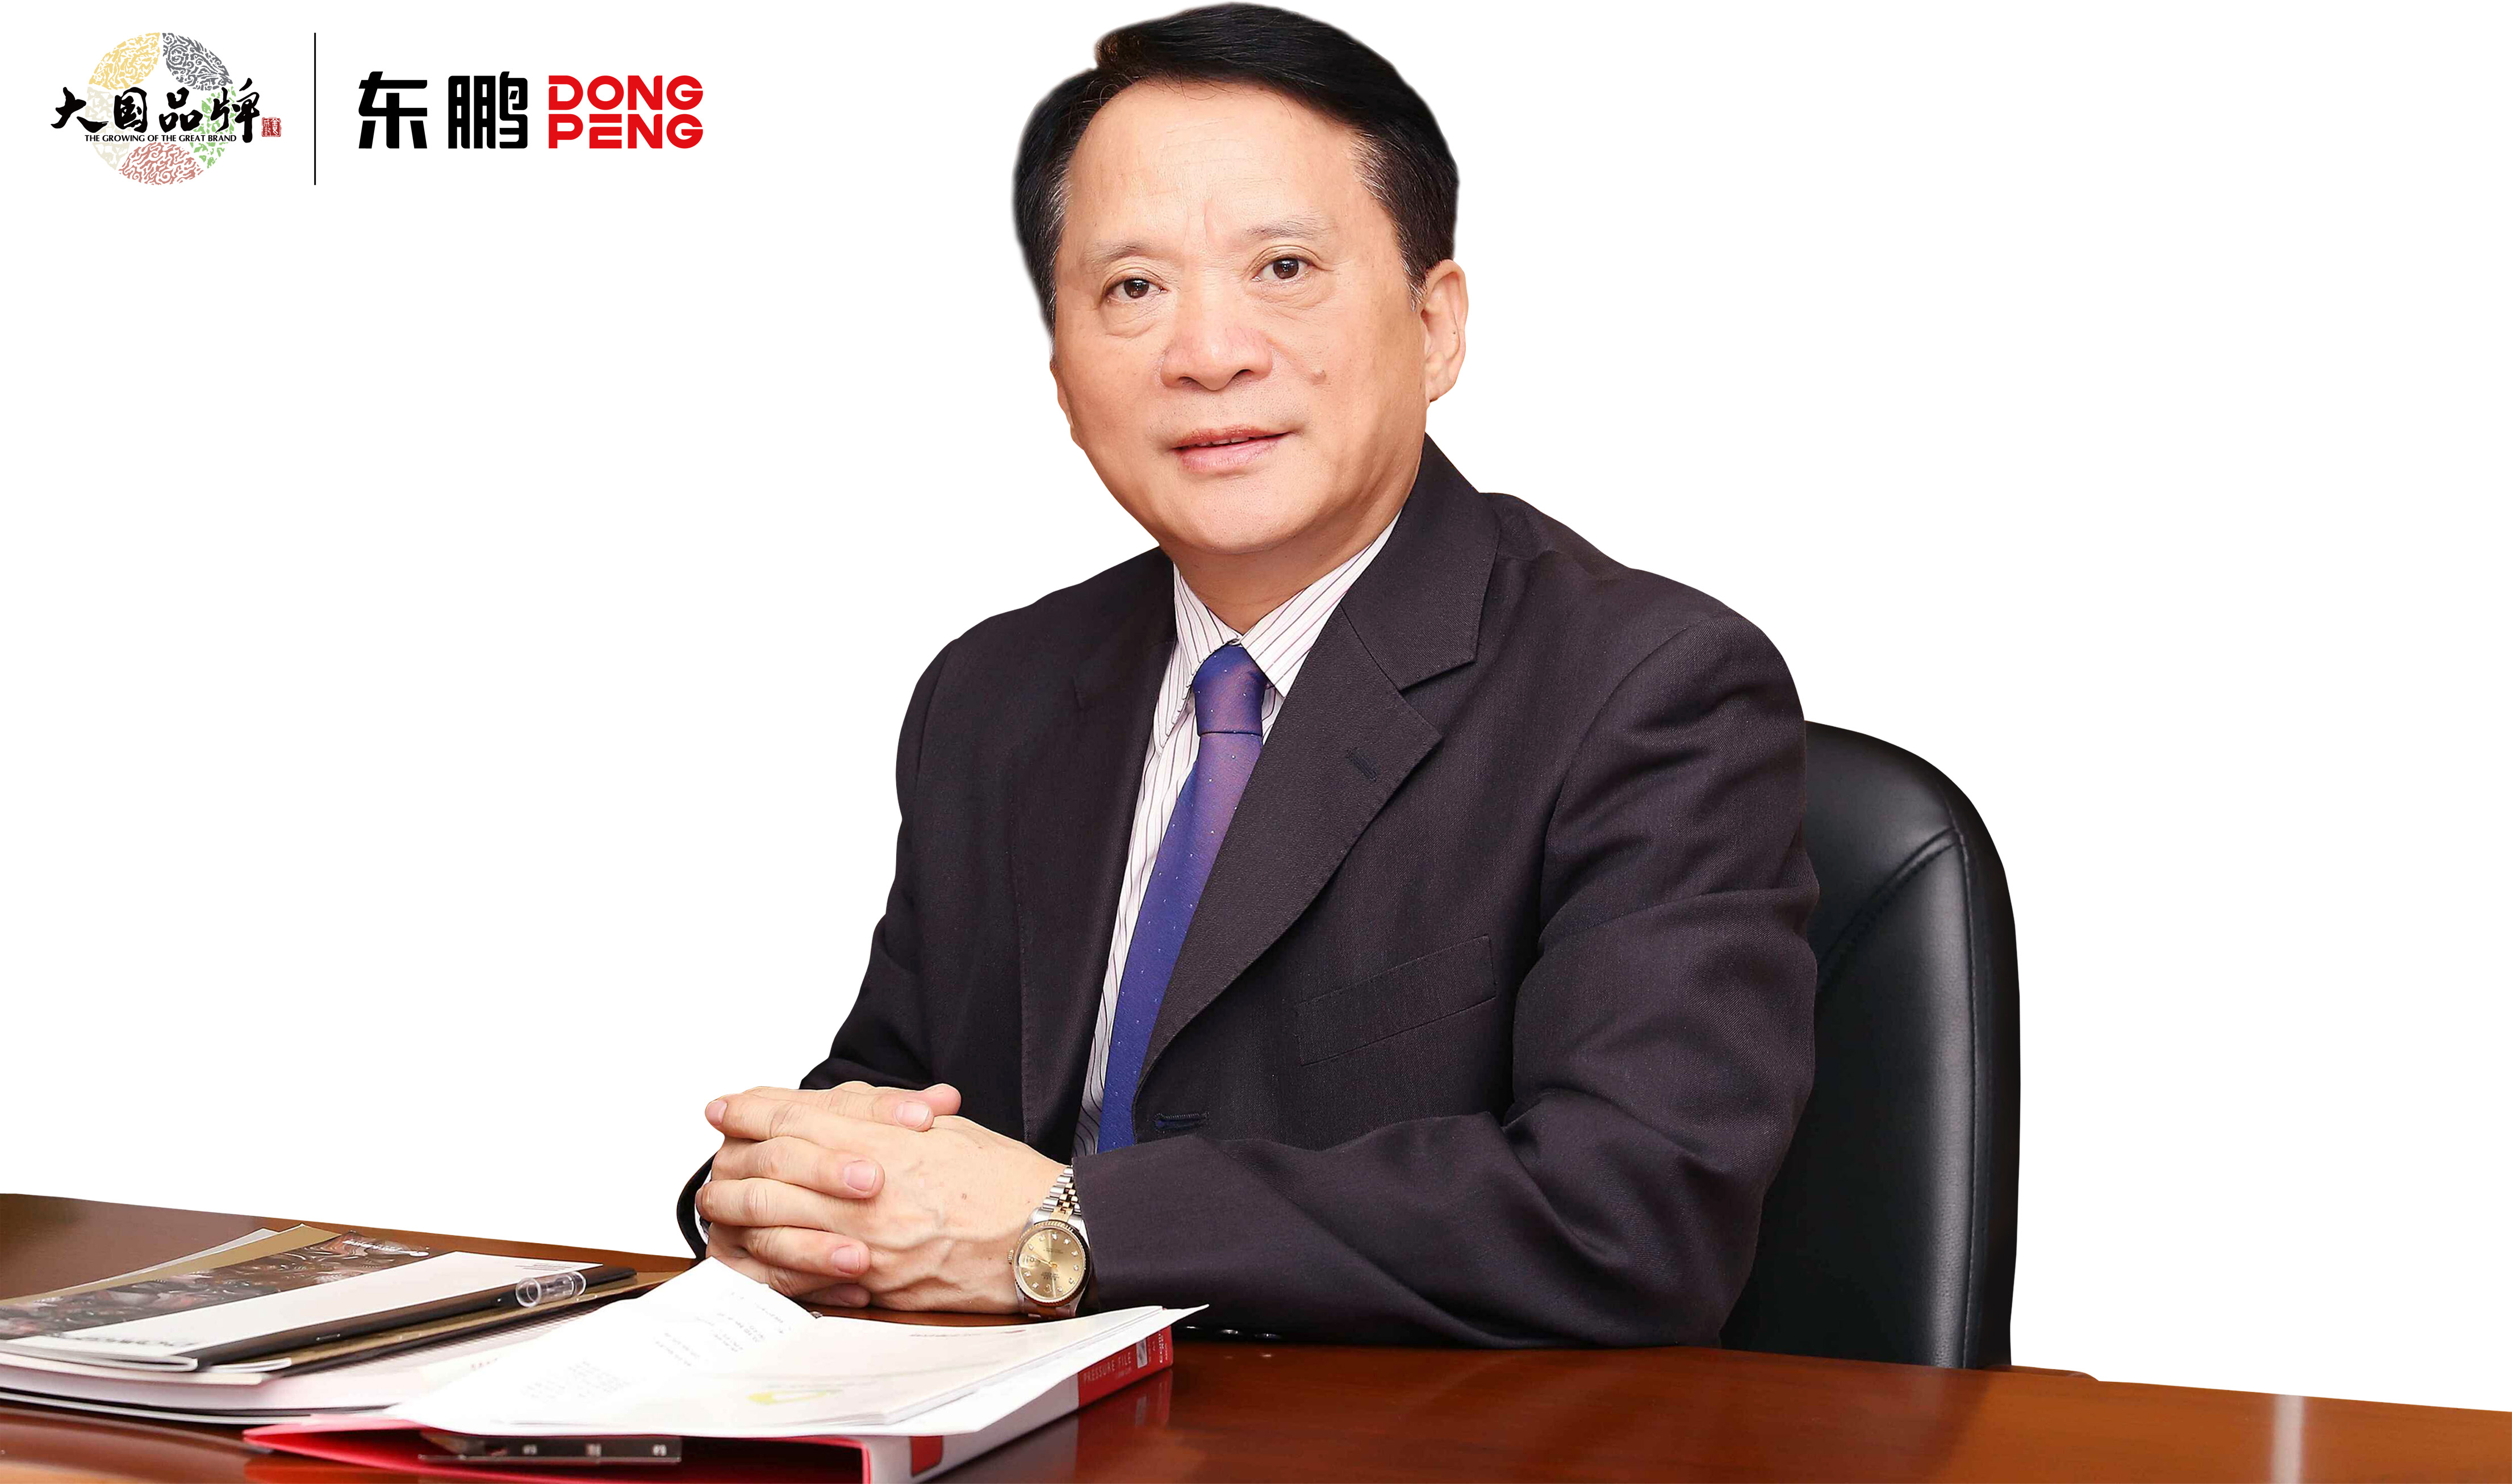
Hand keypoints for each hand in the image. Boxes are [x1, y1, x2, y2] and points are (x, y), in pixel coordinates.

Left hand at [698, 1090, 1063, 1312]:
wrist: (1044, 1235)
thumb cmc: (1004, 1181)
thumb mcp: (946, 1128)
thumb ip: (887, 1115)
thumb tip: (842, 1105)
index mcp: (882, 1139)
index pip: (792, 1117)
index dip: (748, 1111)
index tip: (724, 1109)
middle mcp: (864, 1188)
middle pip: (768, 1171)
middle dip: (729, 1164)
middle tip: (712, 1160)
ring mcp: (864, 1240)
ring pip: (773, 1225)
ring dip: (736, 1216)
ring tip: (717, 1210)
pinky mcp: (873, 1284)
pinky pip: (802, 1277)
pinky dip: (769, 1265)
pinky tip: (752, 1258)